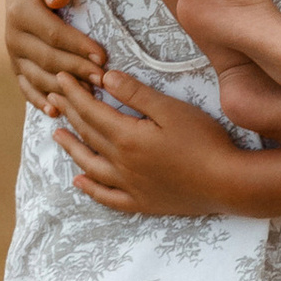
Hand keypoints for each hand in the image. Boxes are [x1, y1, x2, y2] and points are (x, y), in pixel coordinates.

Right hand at [6, 0, 105, 110]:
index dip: (79, 46)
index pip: (54, 34)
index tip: (102, 56)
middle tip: (103, 79)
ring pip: (39, 77)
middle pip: (49, 59)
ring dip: (64, 89)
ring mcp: (13, 55)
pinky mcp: (15, 67)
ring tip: (89, 97)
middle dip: (78, 70)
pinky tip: (55, 112)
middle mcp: (13, 36)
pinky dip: (39, 101)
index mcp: (21, 12)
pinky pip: (26, 87)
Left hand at [48, 66, 259, 217]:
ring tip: (57, 135)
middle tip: (53, 98)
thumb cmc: (204, 141)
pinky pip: (107, 197)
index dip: (75, 93)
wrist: (227, 183)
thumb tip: (106, 77)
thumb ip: (136, 94)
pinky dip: (90, 189)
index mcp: (127, 136)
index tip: (61, 79)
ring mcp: (129, 185)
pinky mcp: (142, 202)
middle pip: (88, 134)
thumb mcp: (172, 109)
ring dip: (72, 149)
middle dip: (69, 113)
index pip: (92, 110)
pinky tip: (79, 182)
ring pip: (90, 165)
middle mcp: (121, 163)